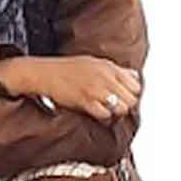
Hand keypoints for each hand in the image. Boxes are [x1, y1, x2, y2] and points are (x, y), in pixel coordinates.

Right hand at [0, 54, 142, 123]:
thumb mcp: (94, 63)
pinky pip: (106, 115)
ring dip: (116, 113)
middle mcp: (105, 77)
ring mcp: (96, 89)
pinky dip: (104, 118)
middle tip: (116, 108)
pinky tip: (97, 115)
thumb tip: (134, 76)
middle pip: (131, 98)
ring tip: (107, 112)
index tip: (124, 98)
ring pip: (121, 108)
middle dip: (126, 105)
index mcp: (108, 66)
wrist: (44, 73)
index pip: (136, 84)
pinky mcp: (86, 101)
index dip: (132, 94)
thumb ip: (115, 70)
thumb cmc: (66, 69)